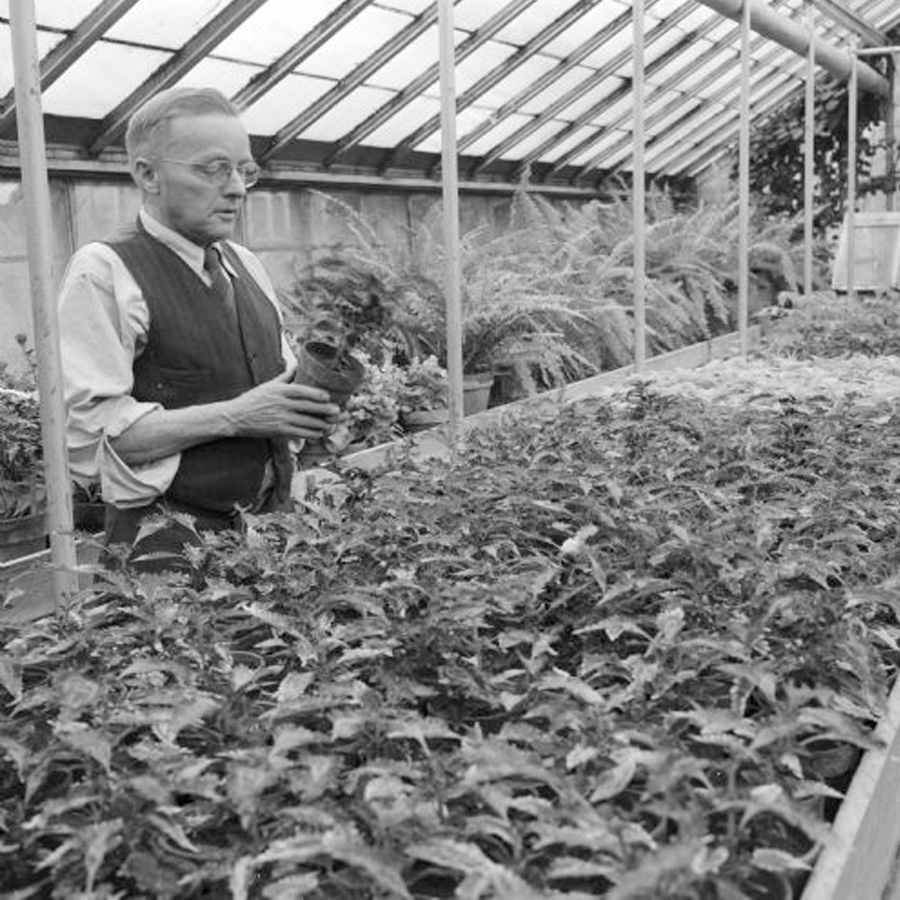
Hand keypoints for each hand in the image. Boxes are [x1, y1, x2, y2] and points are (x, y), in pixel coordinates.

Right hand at [224, 369, 341, 439]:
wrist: (235, 417)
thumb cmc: (253, 399)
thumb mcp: (268, 385)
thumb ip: (285, 376)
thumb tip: (296, 364)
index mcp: (280, 390)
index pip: (302, 391)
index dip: (317, 394)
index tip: (328, 397)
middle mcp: (281, 404)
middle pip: (308, 407)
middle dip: (325, 410)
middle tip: (337, 411)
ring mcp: (280, 418)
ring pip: (306, 422)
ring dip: (321, 424)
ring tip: (332, 424)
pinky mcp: (279, 430)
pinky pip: (300, 432)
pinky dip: (311, 434)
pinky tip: (319, 433)